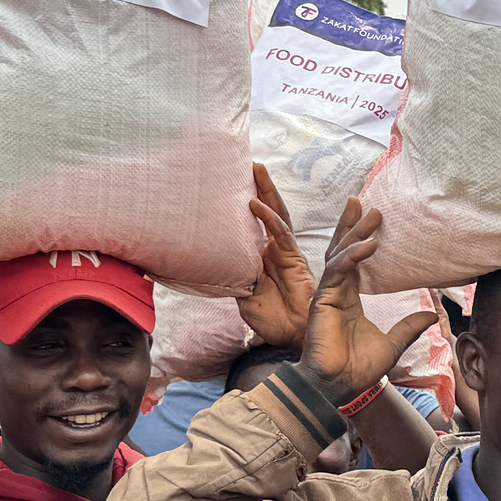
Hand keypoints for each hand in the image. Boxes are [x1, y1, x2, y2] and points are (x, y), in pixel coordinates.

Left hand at [238, 163, 314, 348]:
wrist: (292, 337)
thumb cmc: (271, 319)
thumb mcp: (243, 295)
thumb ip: (232, 277)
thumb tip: (207, 264)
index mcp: (262, 256)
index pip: (254, 224)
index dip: (250, 202)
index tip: (236, 182)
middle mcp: (275, 249)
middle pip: (269, 211)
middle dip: (261, 186)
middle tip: (252, 162)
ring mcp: (285, 253)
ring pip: (276, 214)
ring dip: (266, 191)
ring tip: (257, 168)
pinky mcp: (293, 260)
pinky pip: (279, 235)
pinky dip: (267, 218)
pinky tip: (255, 204)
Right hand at [296, 199, 436, 405]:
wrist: (337, 388)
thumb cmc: (357, 370)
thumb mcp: (393, 344)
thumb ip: (409, 327)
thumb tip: (433, 315)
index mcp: (349, 299)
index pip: (353, 261)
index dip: (360, 239)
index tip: (371, 219)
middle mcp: (337, 292)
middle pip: (342, 250)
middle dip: (351, 225)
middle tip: (362, 201)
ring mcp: (328, 295)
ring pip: (340, 255)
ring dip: (354, 234)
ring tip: (370, 214)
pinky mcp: (323, 301)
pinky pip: (338, 272)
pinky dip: (353, 257)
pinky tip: (368, 245)